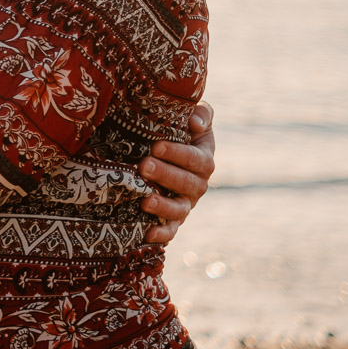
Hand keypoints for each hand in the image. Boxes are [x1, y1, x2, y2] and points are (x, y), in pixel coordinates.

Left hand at [141, 101, 215, 243]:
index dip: (178, 154)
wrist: (161, 149)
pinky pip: (171, 230)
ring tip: (145, 200)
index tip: (156, 146)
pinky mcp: (172, 219)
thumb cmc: (178, 128)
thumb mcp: (193, 115)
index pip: (196, 159)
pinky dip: (162, 234)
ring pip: (180, 210)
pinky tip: (148, 234)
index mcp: (203, 159)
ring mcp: (185, 203)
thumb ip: (202, 113)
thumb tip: (195, 123)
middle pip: (188, 184)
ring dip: (164, 206)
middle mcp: (197, 184)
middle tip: (144, 165)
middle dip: (166, 175)